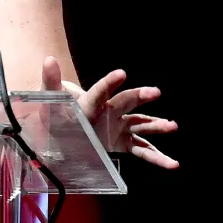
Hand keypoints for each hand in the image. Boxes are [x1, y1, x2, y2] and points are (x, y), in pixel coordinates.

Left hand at [41, 55, 177, 169]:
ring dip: (156, 125)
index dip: (109, 83)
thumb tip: (49, 59)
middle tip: (155, 91)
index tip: (121, 73)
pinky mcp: (121, 142)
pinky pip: (141, 149)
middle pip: (126, 102)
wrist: (60, 125)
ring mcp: (117, 127)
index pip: (99, 91)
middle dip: (140, 96)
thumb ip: (50, 81)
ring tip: (172, 126)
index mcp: (90, 102)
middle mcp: (109, 112)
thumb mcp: (49, 98)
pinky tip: (172, 164)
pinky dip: (157, 157)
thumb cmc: (55, 110)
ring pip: (140, 125)